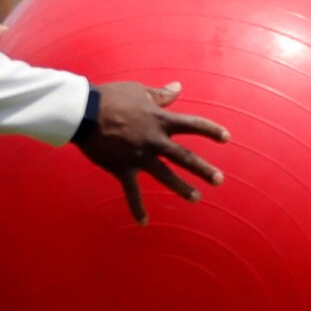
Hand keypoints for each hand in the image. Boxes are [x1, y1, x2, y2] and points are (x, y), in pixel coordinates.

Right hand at [73, 81, 228, 223]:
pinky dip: (137, 208)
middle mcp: (154, 139)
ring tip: (196, 198)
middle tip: (219, 180)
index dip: (211, 131)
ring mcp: (139, 156)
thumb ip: (161, 94)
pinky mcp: (122, 168)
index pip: (193, 125)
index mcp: (161, 120)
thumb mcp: (139, 91)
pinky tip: (144, 222)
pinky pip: (132, 192)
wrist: (83, 111)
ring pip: (165, 175)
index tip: (226, 138)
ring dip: (181, 188)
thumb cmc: (111, 97)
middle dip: (203, 169)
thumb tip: (179, 87)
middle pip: (184, 156)